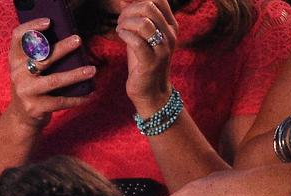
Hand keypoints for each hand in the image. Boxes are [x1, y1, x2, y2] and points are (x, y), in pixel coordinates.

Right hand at [6, 17, 94, 129]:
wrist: (21, 119)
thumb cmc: (31, 88)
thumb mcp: (27, 70)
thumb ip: (38, 56)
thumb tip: (69, 40)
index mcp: (16, 61)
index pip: (18, 37)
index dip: (32, 27)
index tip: (49, 22)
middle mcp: (18, 75)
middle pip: (42, 58)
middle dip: (62, 48)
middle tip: (78, 40)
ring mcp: (26, 92)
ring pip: (54, 81)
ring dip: (76, 75)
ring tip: (92, 70)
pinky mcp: (35, 108)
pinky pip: (60, 101)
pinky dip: (77, 99)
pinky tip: (90, 95)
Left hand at [117, 0, 176, 115]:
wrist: (151, 92)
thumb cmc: (143, 63)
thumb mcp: (141, 37)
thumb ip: (136, 20)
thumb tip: (123, 2)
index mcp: (170, 25)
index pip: (158, 0)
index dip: (138, 0)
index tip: (126, 10)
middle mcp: (170, 34)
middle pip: (149, 7)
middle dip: (129, 11)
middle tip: (121, 22)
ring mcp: (162, 48)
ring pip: (144, 23)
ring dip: (126, 23)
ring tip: (120, 29)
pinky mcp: (151, 62)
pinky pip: (137, 42)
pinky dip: (125, 35)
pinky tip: (121, 36)